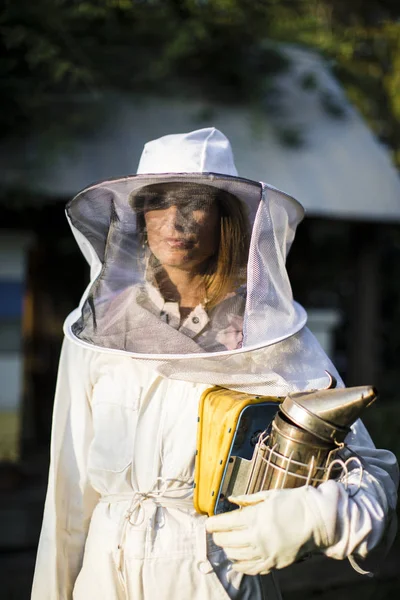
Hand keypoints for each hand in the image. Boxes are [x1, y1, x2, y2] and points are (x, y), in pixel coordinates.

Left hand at [206, 482, 339, 574]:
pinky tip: (237, 559)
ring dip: (227, 549)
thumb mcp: (270, 495)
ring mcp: (266, 553)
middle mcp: (258, 537)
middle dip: (218, 536)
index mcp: (256, 517)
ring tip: (226, 543)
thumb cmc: (294, 503)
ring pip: (236, 556)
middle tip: (216, 532)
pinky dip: (240, 565)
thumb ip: (248, 499)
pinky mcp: (274, 564)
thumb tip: (232, 499)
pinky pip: (251, 569)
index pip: (225, 524)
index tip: (208, 523)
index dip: (213, 524)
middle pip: (227, 540)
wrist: (319, 521)